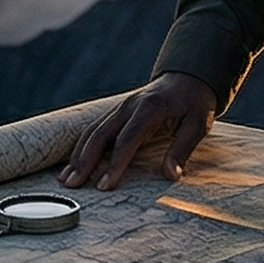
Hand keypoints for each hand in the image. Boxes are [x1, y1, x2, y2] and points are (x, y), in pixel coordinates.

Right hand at [58, 72, 215, 191]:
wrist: (188, 76)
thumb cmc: (195, 103)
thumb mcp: (198, 124)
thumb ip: (182, 149)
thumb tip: (170, 175)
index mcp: (149, 108)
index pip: (126, 140)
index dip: (114, 164)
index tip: (104, 186)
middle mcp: (128, 106)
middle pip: (100, 135)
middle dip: (84, 161)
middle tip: (72, 185)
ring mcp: (120, 108)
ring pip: (92, 131)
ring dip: (77, 155)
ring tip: (65, 179)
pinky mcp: (117, 112)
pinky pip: (95, 129)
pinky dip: (82, 147)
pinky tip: (73, 163)